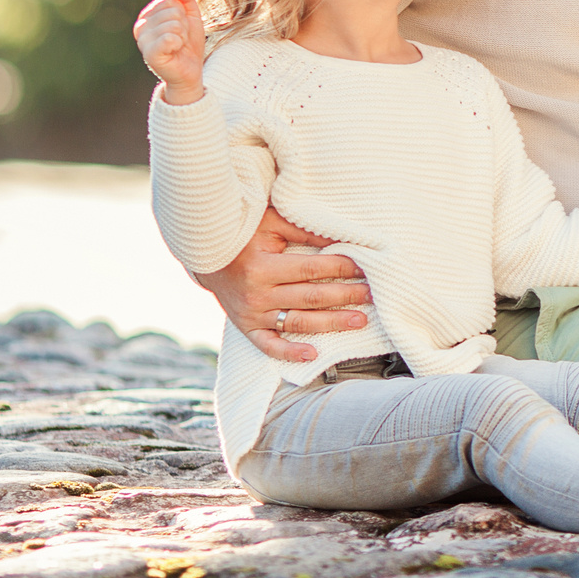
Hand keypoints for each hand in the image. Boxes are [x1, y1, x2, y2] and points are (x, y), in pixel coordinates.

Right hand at [132, 0, 206, 102]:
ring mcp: (143, 41)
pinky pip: (170, 38)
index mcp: (147, 15)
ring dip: (182, 36)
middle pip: (173, 11)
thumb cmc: (188, 44)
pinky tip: (174, 52)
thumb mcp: (191, 17)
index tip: (180, 27)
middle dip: (184, 26)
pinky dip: (178, 45)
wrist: (190, 71)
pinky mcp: (149, 54)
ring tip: (178, 46)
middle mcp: (140, 26)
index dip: (182, 13)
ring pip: (174, 24)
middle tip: (180, 39)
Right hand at [206, 206, 370, 363]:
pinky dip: (290, 353)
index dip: (342, 268)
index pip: (312, 269)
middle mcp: (257, 294)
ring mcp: (252, 314)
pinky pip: (269, 346)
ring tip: (360, 320)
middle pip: (311, 298)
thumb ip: (302, 229)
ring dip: (332, 323)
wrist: (206, 256)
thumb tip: (340, 237)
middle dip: (345, 296)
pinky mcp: (247, 327)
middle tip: (372, 295)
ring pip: (299, 322)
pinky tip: (313, 355)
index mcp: (263, 266)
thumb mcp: (270, 222)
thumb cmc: (243, 233)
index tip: (366, 267)